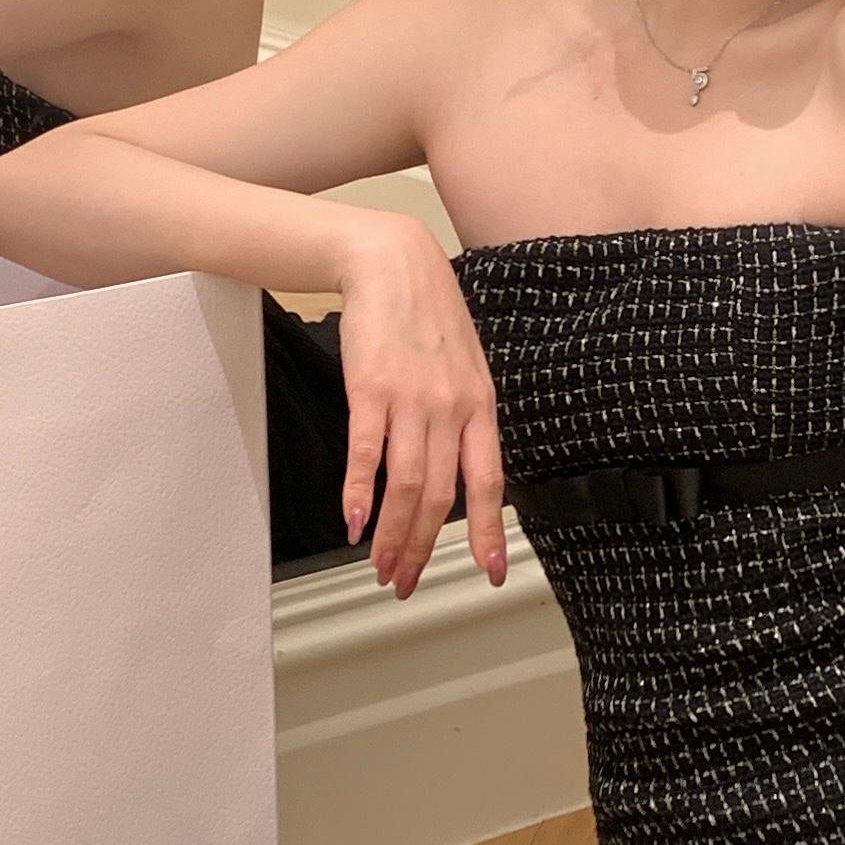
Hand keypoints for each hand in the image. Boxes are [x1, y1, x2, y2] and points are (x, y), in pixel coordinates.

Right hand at [335, 215, 506, 597]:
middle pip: (442, 496)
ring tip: (380, 564)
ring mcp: (412, 399)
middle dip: (424, 548)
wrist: (392, 263)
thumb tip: (461, 468)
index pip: (490, 482)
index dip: (491, 532)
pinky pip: (367, 452)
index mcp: (481, 406)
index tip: (491, 571)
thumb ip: (465, 418)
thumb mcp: (464, 367)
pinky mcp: (371, 388)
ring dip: (392, 534)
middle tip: (406, 581)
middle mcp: (452, 408)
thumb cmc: (427, 316)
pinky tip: (353, 522)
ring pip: (408, 485)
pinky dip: (358, 492)